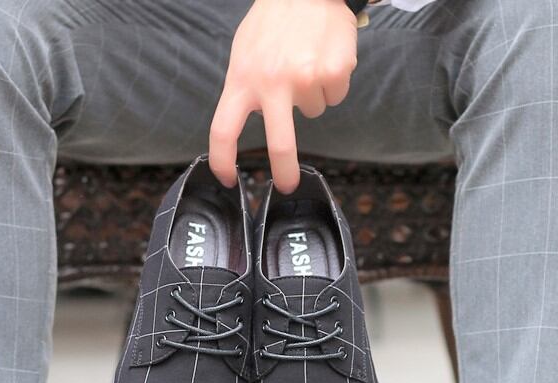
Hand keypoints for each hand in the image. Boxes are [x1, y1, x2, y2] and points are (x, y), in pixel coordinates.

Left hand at [209, 0, 357, 193]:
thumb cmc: (274, 21)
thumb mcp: (244, 52)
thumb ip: (245, 89)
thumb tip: (245, 122)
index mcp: (242, 79)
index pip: (222, 130)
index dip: (222, 160)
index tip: (226, 179)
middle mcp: (273, 83)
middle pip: (280, 145)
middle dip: (284, 172)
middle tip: (287, 186)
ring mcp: (306, 78)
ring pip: (314, 113)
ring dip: (313, 95)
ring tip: (307, 62)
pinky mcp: (334, 71)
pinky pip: (335, 95)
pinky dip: (333, 82)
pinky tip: (325, 57)